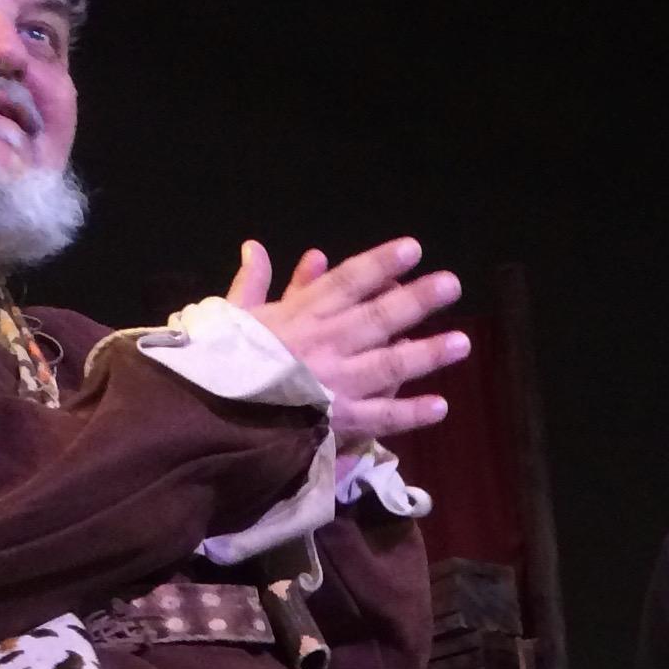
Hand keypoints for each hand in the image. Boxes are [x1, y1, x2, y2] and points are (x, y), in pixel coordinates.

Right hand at [227, 238, 465, 443]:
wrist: (207, 415)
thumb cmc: (217, 365)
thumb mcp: (231, 317)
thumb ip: (251, 283)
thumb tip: (255, 247)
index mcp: (299, 315)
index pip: (346, 281)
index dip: (381, 263)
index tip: (413, 248)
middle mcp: (324, 344)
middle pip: (378, 316)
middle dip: (416, 300)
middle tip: (452, 284)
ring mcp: (334, 383)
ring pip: (389, 364)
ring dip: (427, 353)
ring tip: (462, 343)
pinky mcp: (337, 421)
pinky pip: (381, 417)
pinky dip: (410, 413)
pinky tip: (441, 406)